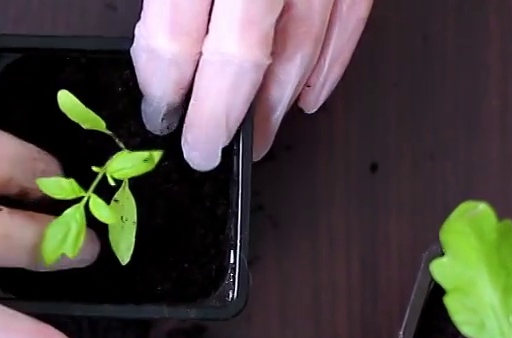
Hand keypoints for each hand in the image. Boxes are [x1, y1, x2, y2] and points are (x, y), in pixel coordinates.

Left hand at [131, 0, 373, 170]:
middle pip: (241, 57)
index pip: (179, 37)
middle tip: (203, 149)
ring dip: (273, 104)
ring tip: (254, 137)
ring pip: (300, 50)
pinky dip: (330, 66)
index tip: (161, 111)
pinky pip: (350, 23)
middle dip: (218, 115)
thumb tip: (161, 61)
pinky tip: (308, 96)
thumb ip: (169, 1)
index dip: (166, 86)